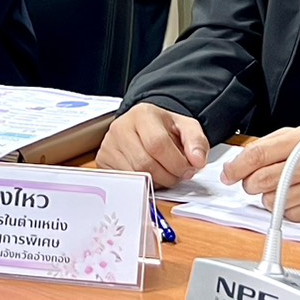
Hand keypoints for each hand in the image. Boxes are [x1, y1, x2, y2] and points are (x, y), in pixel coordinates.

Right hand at [95, 103, 209, 186]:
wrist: (143, 127)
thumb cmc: (164, 129)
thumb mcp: (185, 127)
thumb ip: (197, 142)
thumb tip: (197, 161)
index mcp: (142, 114)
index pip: (158, 144)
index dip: (177, 163)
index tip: (188, 169)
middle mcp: (121, 127)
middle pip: (145, 163)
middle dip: (168, 176)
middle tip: (178, 175)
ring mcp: (109, 144)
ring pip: (135, 175)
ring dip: (156, 182)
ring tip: (165, 174)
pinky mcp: (103, 160)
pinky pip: (125, 181)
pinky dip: (142, 184)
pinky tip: (150, 176)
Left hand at [222, 127, 299, 221]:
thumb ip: (272, 145)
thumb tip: (241, 163)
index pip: (258, 154)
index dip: (237, 167)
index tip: (228, 174)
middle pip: (262, 180)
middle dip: (249, 184)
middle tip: (252, 183)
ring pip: (274, 201)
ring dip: (270, 198)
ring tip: (284, 188)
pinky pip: (292, 216)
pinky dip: (287, 210)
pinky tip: (299, 198)